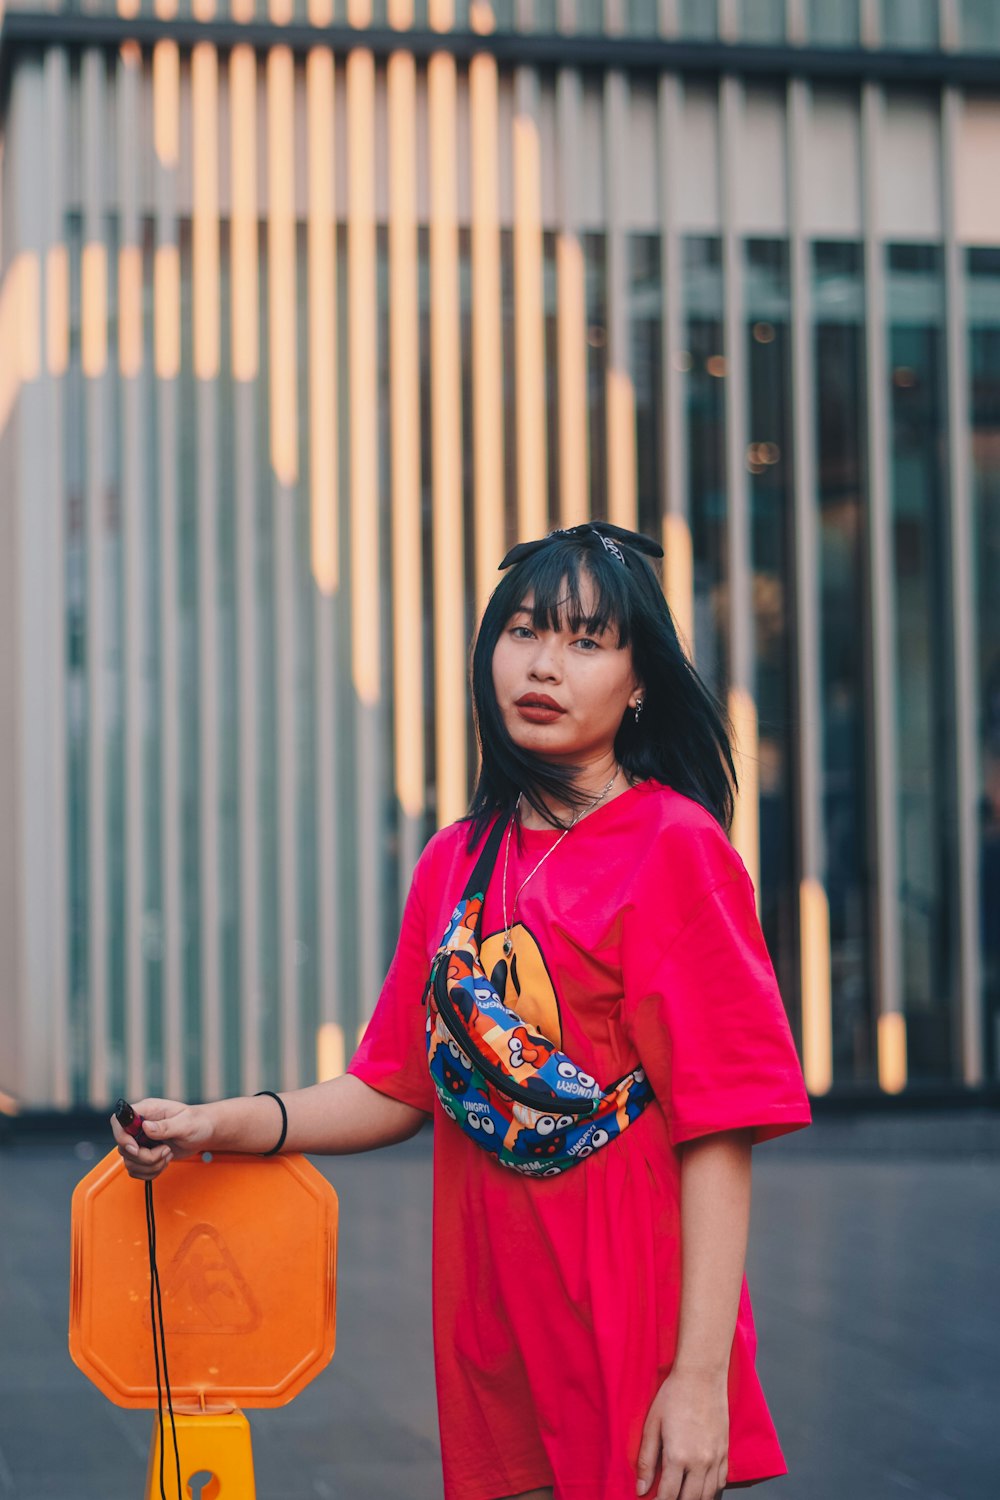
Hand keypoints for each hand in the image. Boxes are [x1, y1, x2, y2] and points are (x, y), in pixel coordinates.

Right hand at [109, 1098, 210, 1180]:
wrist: (204, 1132)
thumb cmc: (198, 1122)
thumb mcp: (185, 1123)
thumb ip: (165, 1126)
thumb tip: (146, 1127)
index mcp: (147, 1111)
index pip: (118, 1121)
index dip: (122, 1136)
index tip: (136, 1148)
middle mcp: (140, 1126)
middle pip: (123, 1147)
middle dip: (144, 1156)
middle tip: (165, 1150)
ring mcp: (141, 1141)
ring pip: (130, 1162)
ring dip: (151, 1165)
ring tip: (168, 1154)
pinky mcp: (145, 1154)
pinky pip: (137, 1170)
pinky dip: (151, 1172)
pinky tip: (164, 1161)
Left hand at [636, 1368, 728, 1499]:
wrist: (702, 1375)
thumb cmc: (674, 1395)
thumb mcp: (652, 1425)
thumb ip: (646, 1460)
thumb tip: (641, 1489)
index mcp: (678, 1456)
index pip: (668, 1496)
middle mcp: (700, 1462)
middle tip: (666, 1498)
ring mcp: (716, 1458)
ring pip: (707, 1495)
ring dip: (693, 1499)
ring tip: (681, 1495)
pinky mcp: (725, 1450)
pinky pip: (721, 1481)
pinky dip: (711, 1489)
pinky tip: (700, 1486)